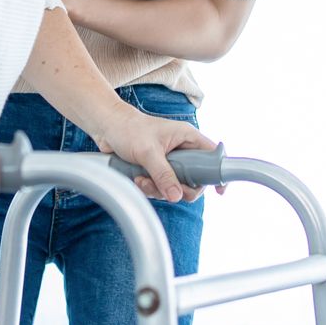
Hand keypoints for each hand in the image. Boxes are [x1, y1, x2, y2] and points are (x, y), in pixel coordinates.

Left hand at [91, 105, 216, 202]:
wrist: (107, 128)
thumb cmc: (129, 129)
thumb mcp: (148, 152)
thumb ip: (163, 174)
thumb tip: (176, 196)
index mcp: (187, 138)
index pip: (213, 156)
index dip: (218, 173)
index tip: (219, 192)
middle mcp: (182, 150)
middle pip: (195, 179)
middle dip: (178, 188)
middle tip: (164, 187)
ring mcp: (170, 162)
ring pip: (176, 187)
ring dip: (159, 189)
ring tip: (141, 179)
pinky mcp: (157, 170)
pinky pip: (161, 188)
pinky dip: (150, 188)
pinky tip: (137, 179)